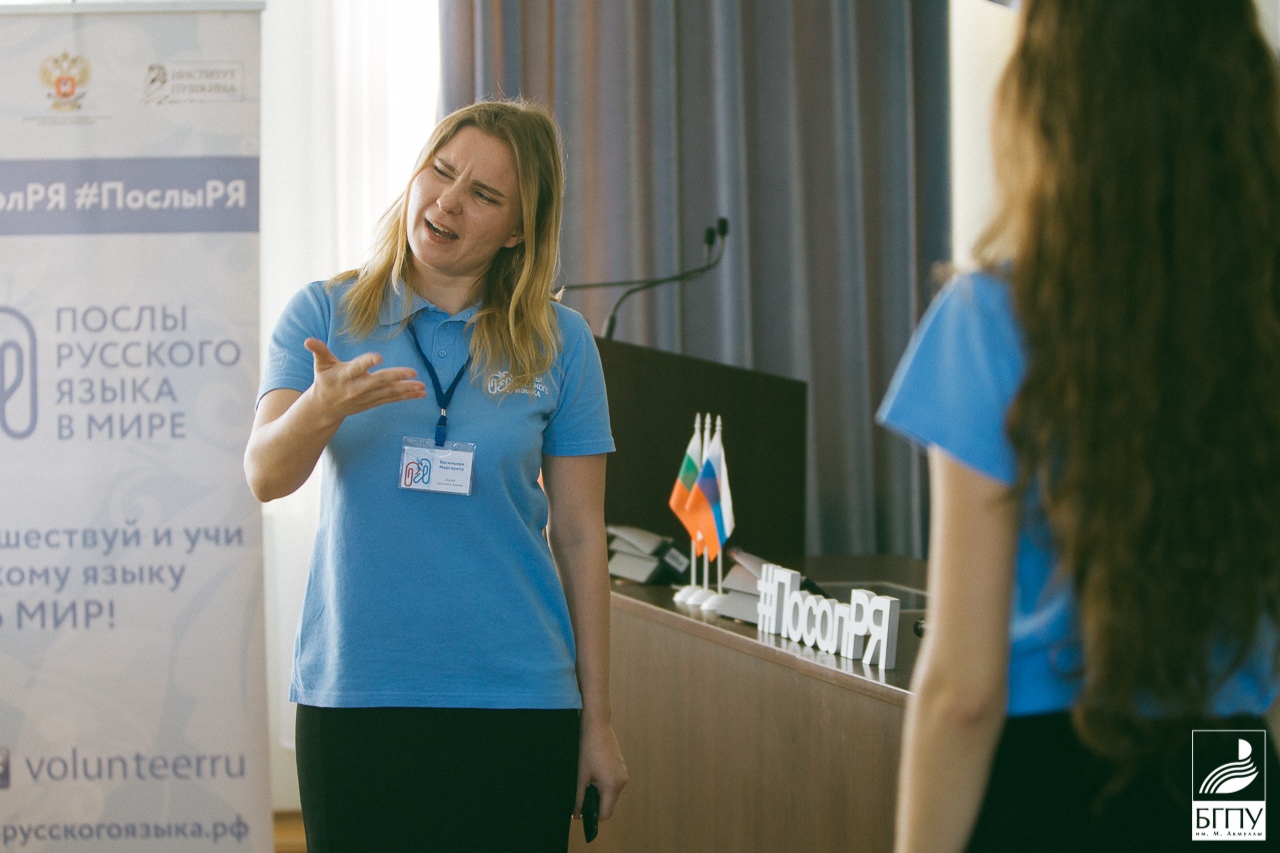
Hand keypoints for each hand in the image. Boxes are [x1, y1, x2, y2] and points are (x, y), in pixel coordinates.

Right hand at [303, 337, 425, 419]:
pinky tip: (421, 393)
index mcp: (345, 376)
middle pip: (379, 381)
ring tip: (422, 386)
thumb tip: (307, 340)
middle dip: (396, 377)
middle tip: (413, 372)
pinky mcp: (374, 402)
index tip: (378, 357)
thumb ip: (318, 351)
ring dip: (407, 389)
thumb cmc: (325, 380)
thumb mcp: (320, 365)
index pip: (357, 367)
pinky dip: (407, 396)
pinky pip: (393, 399)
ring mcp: (368, 397)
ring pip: (389, 393)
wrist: (326, 408)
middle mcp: (358, 388)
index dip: (367, 362)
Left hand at [574, 718, 627, 820]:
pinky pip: (614, 782)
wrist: (597, 725)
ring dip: (600, 791)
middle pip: (609, 804)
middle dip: (596, 802)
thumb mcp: (580, 777)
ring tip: (588, 776)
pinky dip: (605, 782)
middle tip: (582, 790)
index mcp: (612, 786)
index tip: (582, 812)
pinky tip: (595, 769)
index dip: (593, 816)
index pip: (605, 814)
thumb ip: (579, 799)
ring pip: (612, 793)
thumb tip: (577, 815)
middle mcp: (622, 782)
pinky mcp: (622, 765)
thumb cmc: (588, 749)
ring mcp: (624, 773)